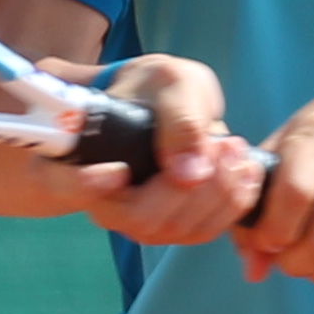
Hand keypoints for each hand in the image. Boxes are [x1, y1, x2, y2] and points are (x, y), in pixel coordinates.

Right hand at [77, 51, 261, 243]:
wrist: (166, 100)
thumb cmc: (158, 85)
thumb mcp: (171, 83)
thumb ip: (179, 120)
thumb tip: (187, 174)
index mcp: (79, 160)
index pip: (68, 186)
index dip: (87, 185)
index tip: (117, 170)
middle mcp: (103, 202)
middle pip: (142, 218)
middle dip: (190, 187)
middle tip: (223, 142)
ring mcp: (138, 222)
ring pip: (178, 230)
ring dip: (219, 191)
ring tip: (236, 148)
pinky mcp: (172, 228)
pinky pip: (204, 231)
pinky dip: (233, 202)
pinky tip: (245, 170)